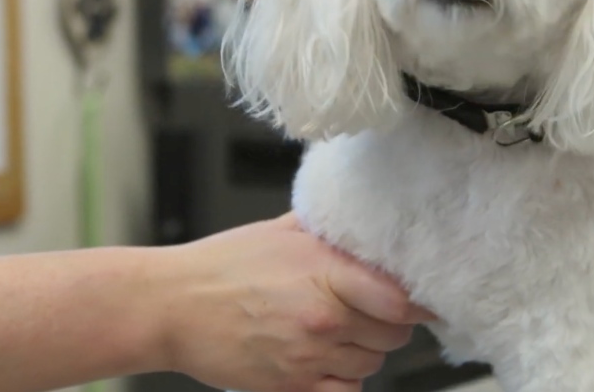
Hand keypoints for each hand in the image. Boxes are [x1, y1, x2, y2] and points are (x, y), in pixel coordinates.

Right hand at [156, 213, 432, 391]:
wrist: (171, 307)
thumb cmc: (220, 267)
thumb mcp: (280, 231)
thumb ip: (328, 228)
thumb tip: (363, 218)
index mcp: (324, 271)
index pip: (401, 297)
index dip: (419, 299)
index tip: (422, 296)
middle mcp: (323, 316)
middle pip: (394, 333)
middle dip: (388, 321)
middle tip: (366, 308)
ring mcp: (308, 355)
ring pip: (373, 362)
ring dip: (365, 349)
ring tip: (337, 330)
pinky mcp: (292, 386)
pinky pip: (347, 390)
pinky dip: (344, 378)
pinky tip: (327, 358)